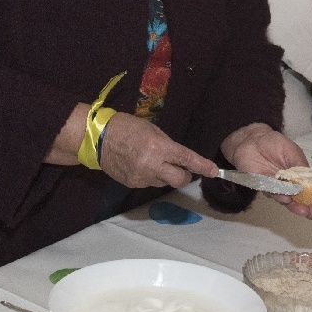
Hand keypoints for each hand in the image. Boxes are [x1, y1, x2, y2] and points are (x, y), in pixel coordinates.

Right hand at [98, 112, 217, 188]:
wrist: (98, 138)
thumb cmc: (127, 127)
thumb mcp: (152, 131)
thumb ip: (168, 146)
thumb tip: (181, 159)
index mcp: (159, 147)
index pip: (186, 159)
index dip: (202, 166)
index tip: (213, 171)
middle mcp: (152, 165)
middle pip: (179, 179)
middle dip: (184, 175)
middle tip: (180, 167)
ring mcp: (142, 177)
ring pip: (164, 183)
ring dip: (165, 175)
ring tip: (153, 161)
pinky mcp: (133, 184)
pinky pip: (150, 183)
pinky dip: (151, 176)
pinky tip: (141, 165)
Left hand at [222, 123, 311, 219]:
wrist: (253, 140)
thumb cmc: (275, 144)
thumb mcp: (293, 152)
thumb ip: (301, 167)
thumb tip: (310, 183)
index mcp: (302, 177)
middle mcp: (291, 186)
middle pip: (302, 202)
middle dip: (310, 209)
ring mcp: (278, 188)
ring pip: (288, 202)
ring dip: (296, 207)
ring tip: (303, 209)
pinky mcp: (264, 187)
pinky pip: (273, 194)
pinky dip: (281, 197)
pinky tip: (286, 198)